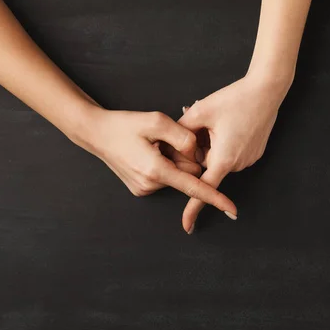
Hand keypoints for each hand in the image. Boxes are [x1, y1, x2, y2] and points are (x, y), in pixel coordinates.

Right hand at [75, 107, 237, 224]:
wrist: (97, 133)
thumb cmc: (126, 125)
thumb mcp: (157, 121)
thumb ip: (183, 136)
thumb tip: (197, 151)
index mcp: (156, 170)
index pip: (193, 187)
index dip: (215, 197)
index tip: (231, 209)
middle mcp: (151, 184)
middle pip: (188, 175)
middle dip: (186, 159)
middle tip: (166, 141)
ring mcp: (146, 189)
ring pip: (178, 176)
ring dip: (174, 161)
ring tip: (154, 147)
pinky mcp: (142, 189)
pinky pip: (166, 177)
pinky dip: (165, 166)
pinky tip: (150, 153)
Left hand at [177, 75, 289, 232]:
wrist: (267, 91)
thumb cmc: (234, 99)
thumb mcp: (201, 111)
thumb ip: (181, 131)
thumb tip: (172, 145)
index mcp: (223, 158)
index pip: (204, 188)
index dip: (193, 209)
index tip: (187, 226)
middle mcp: (238, 163)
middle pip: (207, 165)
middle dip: (199, 150)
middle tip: (202, 125)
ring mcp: (248, 159)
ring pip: (219, 159)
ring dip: (213, 145)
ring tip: (219, 121)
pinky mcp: (255, 153)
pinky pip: (231, 154)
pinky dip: (225, 143)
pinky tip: (230, 124)